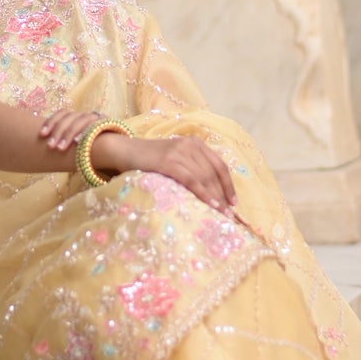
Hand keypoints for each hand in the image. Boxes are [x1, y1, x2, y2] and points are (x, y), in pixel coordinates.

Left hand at [39, 107, 102, 152]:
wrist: (115, 146)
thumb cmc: (88, 145)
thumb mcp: (74, 140)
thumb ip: (63, 138)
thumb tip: (43, 139)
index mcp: (76, 116)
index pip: (61, 113)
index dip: (50, 122)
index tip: (42, 134)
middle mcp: (85, 115)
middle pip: (69, 118)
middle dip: (58, 132)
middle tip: (50, 147)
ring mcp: (95, 118)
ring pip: (80, 121)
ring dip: (68, 135)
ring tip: (61, 148)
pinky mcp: (105, 124)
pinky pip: (93, 126)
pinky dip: (84, 133)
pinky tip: (77, 142)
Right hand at [91, 132, 236, 213]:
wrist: (126, 150)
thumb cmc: (151, 159)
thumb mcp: (175, 158)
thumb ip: (191, 168)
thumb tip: (211, 192)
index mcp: (196, 143)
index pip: (219, 165)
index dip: (228, 185)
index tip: (233, 203)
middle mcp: (190, 145)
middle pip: (213, 173)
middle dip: (223, 196)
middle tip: (229, 216)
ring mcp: (179, 152)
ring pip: (204, 177)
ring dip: (215, 198)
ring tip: (221, 215)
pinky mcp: (168, 161)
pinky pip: (191, 179)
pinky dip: (203, 193)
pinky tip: (210, 204)